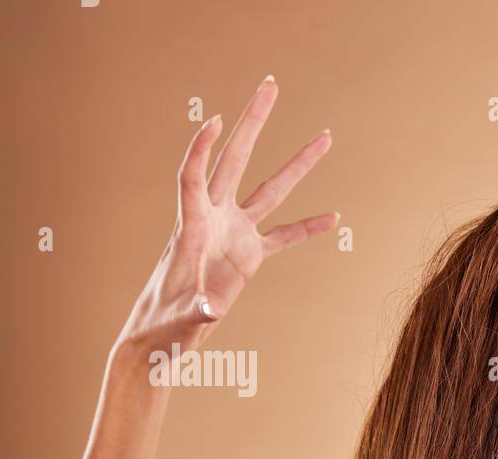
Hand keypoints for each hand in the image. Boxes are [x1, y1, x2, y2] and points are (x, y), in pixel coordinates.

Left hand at [115, 76, 336, 356]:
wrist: (164, 333)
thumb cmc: (164, 324)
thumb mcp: (180, 318)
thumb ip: (197, 311)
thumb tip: (212, 311)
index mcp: (191, 227)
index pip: (193, 176)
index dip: (201, 149)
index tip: (216, 121)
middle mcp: (214, 220)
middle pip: (234, 160)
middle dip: (252, 123)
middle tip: (270, 86)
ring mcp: (234, 235)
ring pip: (268, 190)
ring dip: (296, 164)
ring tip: (325, 138)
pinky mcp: (249, 256)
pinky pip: (283, 236)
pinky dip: (307, 228)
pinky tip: (333, 217)